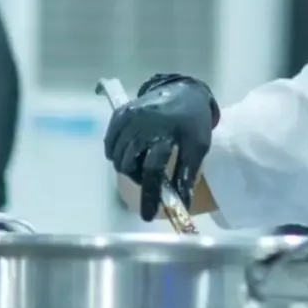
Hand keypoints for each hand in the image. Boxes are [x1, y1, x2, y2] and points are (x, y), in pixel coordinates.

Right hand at [103, 74, 215, 220]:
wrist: (185, 91)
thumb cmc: (194, 122)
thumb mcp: (198, 146)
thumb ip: (187, 174)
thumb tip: (182, 204)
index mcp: (165, 134)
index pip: (152, 170)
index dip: (149, 194)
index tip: (147, 215)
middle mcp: (142, 125)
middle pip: (130, 166)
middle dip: (139, 179)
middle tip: (150, 180)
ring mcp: (128, 118)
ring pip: (117, 157)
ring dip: (128, 168)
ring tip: (143, 165)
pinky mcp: (119, 114)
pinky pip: (110, 144)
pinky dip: (117, 154)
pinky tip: (131, 154)